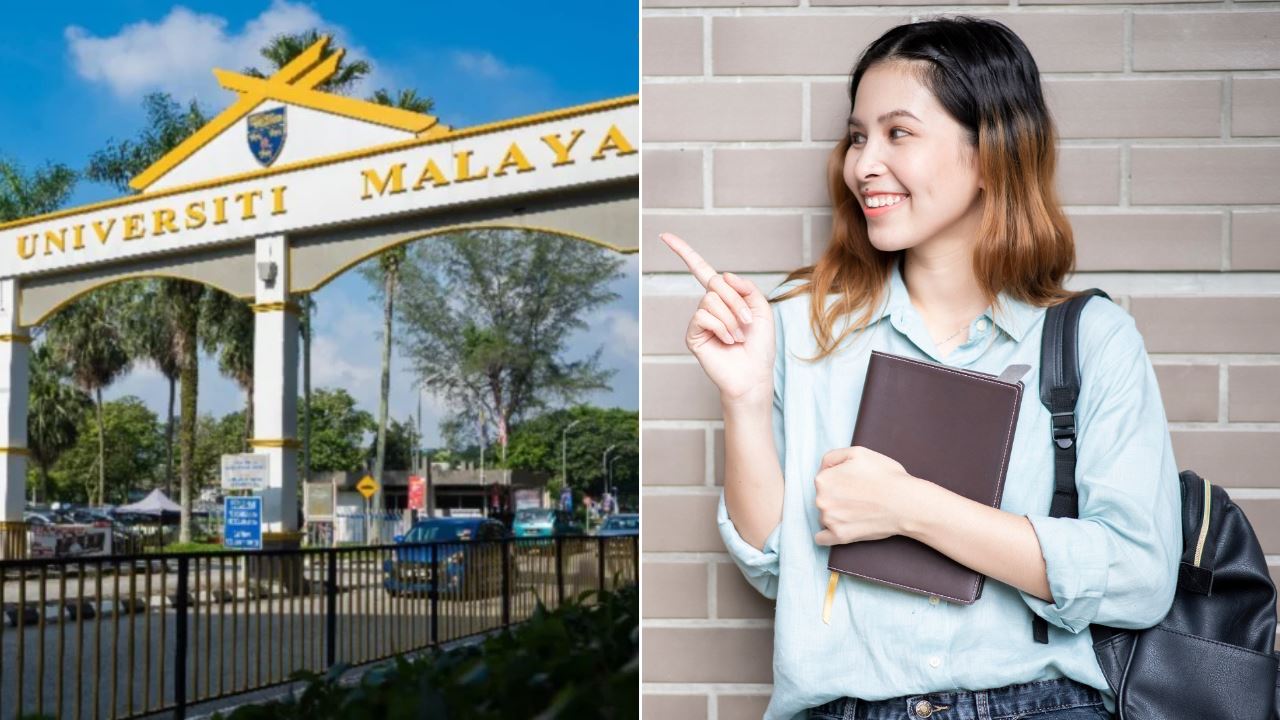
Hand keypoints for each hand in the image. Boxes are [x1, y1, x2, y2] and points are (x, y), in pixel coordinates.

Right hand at [659, 232, 774, 406]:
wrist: (753, 375)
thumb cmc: (759, 346)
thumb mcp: (761, 309)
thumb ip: (745, 287)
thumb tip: (722, 275)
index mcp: (724, 297)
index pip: (700, 270)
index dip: (683, 252)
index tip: (664, 235)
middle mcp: (708, 306)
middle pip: (716, 283)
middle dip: (737, 302)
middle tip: (747, 323)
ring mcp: (699, 320)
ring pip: (711, 300)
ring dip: (731, 318)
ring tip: (738, 336)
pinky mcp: (692, 335)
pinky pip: (703, 316)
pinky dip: (721, 327)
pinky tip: (727, 341)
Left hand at [813, 446, 922, 545]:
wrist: (906, 503)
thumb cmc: (886, 476)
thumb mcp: (858, 452)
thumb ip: (833, 456)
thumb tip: (823, 468)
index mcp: (823, 479)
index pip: (824, 478)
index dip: (839, 478)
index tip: (854, 481)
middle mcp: (821, 500)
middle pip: (823, 497)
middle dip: (837, 496)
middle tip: (859, 495)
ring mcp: (829, 520)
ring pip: (825, 515)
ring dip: (836, 513)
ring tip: (859, 510)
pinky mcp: (839, 536)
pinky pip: (822, 539)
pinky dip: (827, 535)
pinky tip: (836, 529)